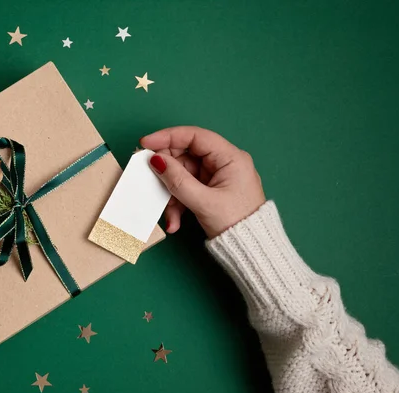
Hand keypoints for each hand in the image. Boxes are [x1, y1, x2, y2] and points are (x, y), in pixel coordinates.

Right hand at [140, 126, 265, 238]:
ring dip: (172, 196)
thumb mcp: (203, 202)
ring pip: (183, 175)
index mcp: (230, 157)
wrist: (251, 250)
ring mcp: (217, 177)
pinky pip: (188, 189)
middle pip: (185, 156)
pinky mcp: (211, 190)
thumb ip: (178, 180)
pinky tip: (176, 221)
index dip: (168, 137)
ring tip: (170, 216)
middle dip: (168, 174)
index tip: (146, 144)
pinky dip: (179, 203)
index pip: (194, 136)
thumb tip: (156, 161)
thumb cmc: (237, 224)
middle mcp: (224, 162)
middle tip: (150, 182)